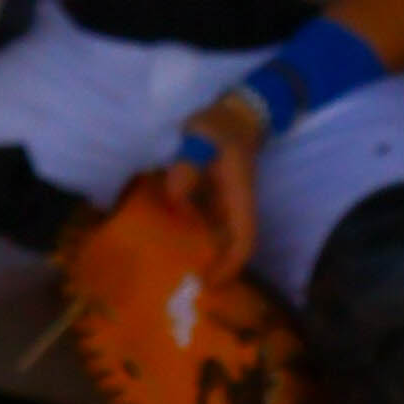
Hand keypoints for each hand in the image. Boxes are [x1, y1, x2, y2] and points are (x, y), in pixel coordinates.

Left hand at [171, 99, 264, 276]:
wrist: (232, 114)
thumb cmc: (220, 124)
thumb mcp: (204, 135)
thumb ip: (190, 163)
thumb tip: (175, 196)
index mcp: (240, 198)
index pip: (243, 242)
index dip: (229, 266)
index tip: (207, 283)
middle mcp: (233, 209)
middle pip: (227, 250)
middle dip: (208, 271)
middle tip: (178, 289)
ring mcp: (221, 206)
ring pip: (212, 242)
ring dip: (194, 257)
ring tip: (166, 273)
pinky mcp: (207, 201)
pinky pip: (197, 227)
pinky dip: (182, 237)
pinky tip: (159, 242)